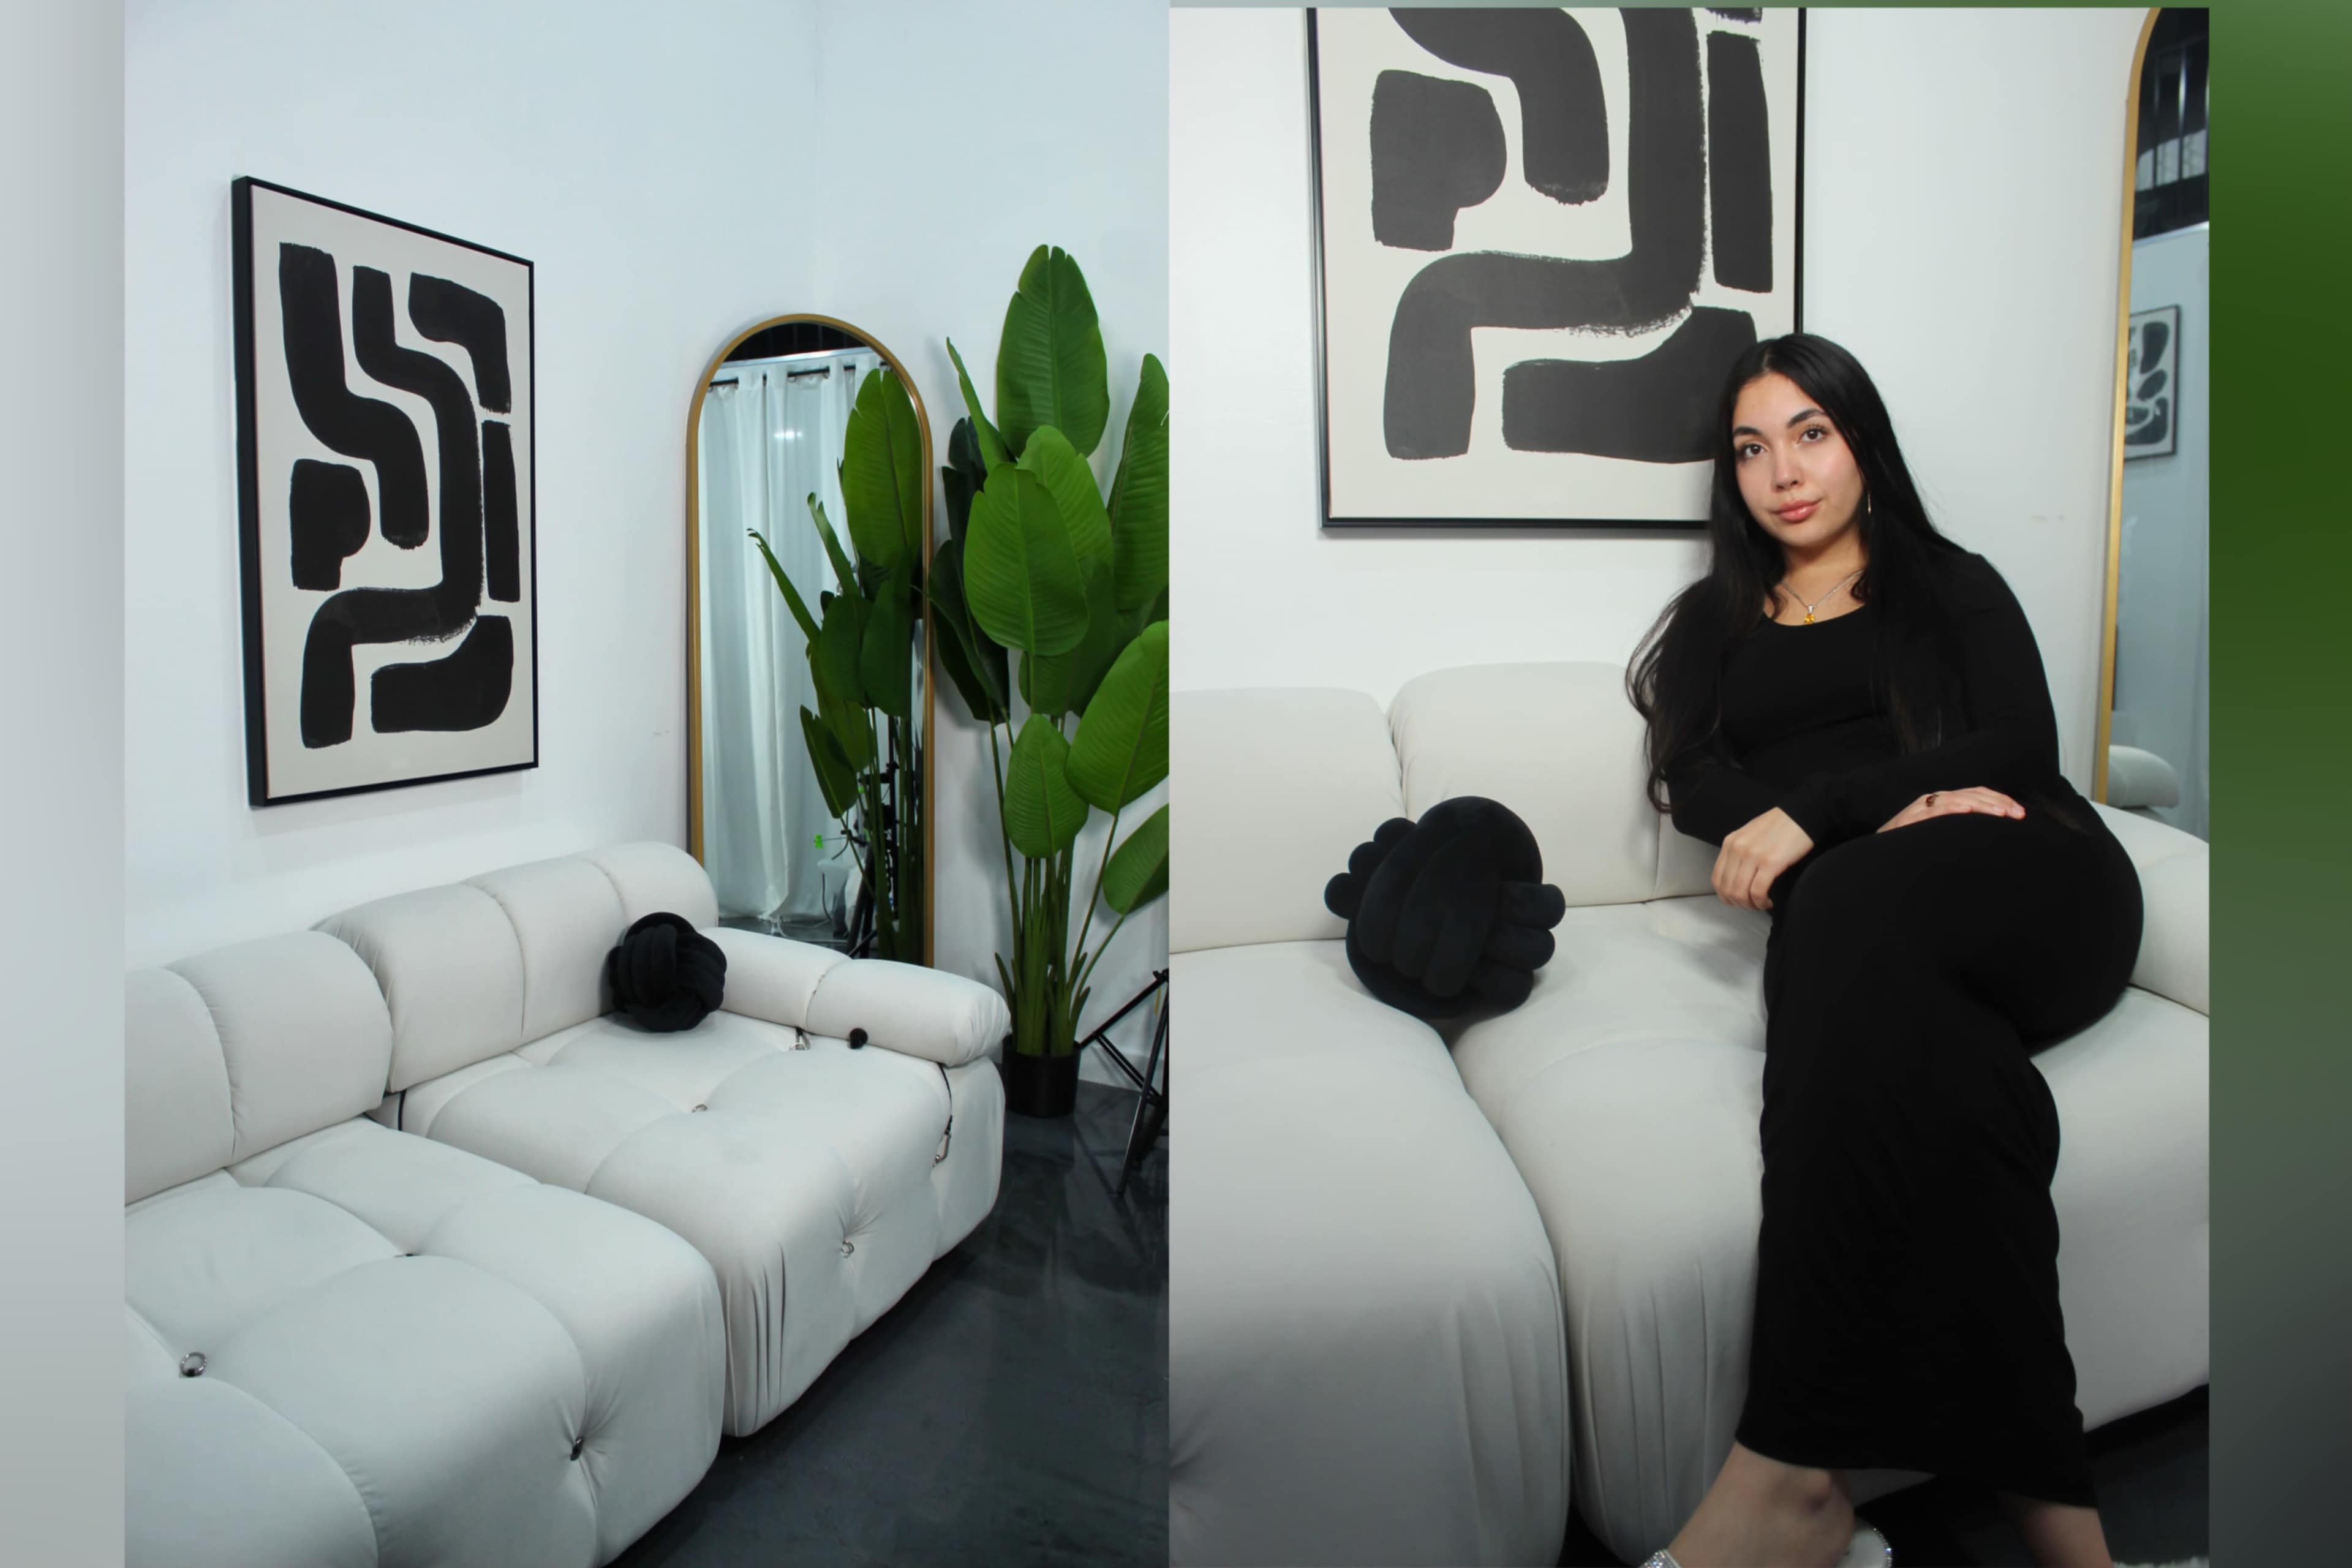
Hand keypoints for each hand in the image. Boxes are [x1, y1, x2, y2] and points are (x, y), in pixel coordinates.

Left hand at [1712, 807, 1813, 911]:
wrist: (1802, 814)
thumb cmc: (1779, 826)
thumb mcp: (1749, 834)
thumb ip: (1739, 852)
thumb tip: (1735, 876)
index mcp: (1730, 842)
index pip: (1717, 879)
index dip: (1725, 896)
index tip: (1738, 900)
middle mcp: (1737, 849)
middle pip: (1727, 889)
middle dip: (1739, 903)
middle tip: (1752, 905)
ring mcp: (1752, 855)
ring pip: (1740, 893)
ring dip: (1751, 905)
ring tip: (1762, 904)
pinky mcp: (1770, 862)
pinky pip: (1757, 891)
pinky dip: (1761, 901)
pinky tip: (1769, 901)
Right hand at [1878, 786, 2025, 833]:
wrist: (1879, 856)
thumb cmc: (1913, 847)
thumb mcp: (1943, 835)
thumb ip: (1962, 830)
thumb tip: (1993, 836)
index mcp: (1944, 802)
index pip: (1977, 794)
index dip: (2000, 800)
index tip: (2021, 813)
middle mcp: (1934, 800)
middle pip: (1971, 794)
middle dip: (1997, 803)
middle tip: (2018, 814)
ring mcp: (1921, 808)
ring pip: (1956, 799)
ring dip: (1981, 805)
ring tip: (2001, 813)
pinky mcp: (1910, 819)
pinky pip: (1933, 811)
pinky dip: (1951, 809)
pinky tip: (1967, 811)